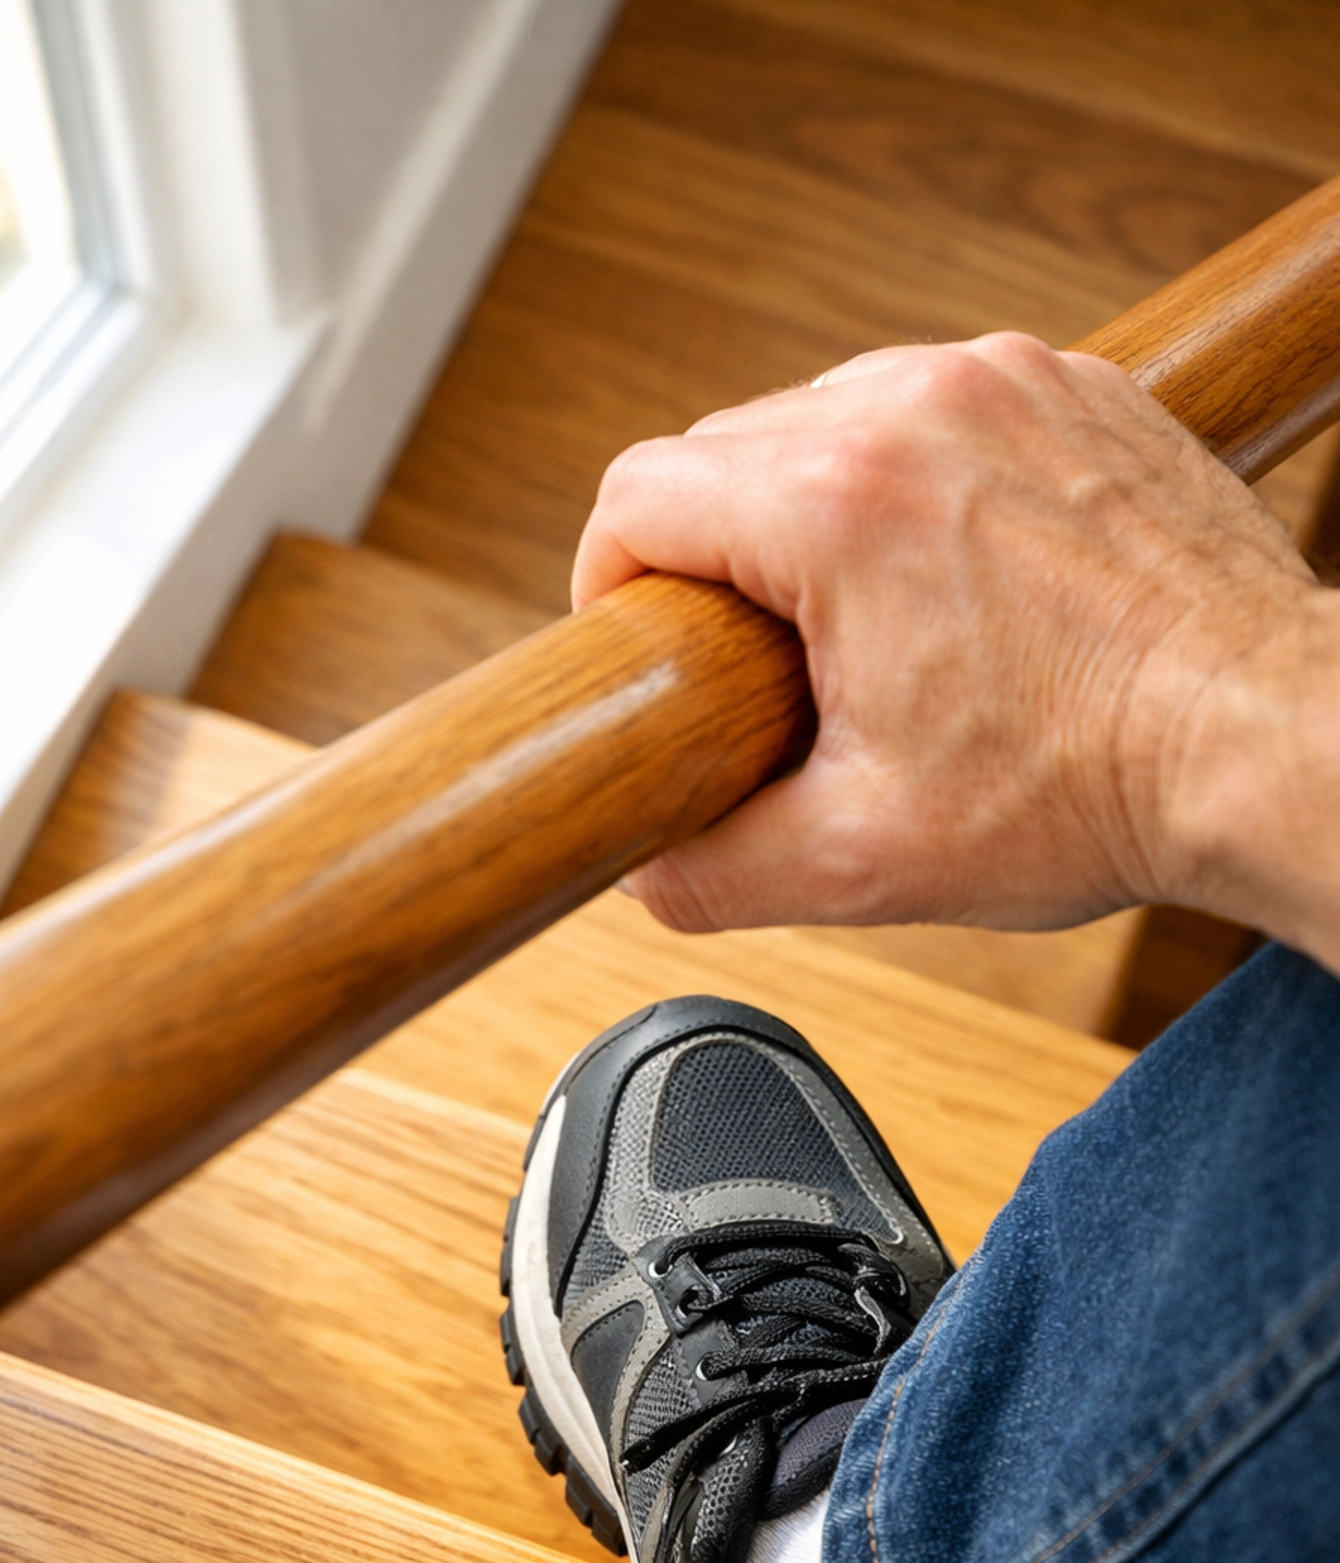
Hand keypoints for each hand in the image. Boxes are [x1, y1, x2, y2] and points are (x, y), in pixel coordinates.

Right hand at [572, 333, 1322, 941]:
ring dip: (818, 516)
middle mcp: (916, 405)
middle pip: (726, 452)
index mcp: (840, 502)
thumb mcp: (864, 862)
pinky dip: (922, 485)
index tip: (651, 649)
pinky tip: (961, 583)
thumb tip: (648, 864)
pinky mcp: (1071, 388)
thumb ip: (715, 870)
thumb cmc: (1095, 784)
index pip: (636, 496)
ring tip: (874, 629)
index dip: (611, 586)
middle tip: (769, 671)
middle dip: (721, 561)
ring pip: (829, 420)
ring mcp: (1003, 383)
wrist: (1261, 741)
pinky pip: (937, 413)